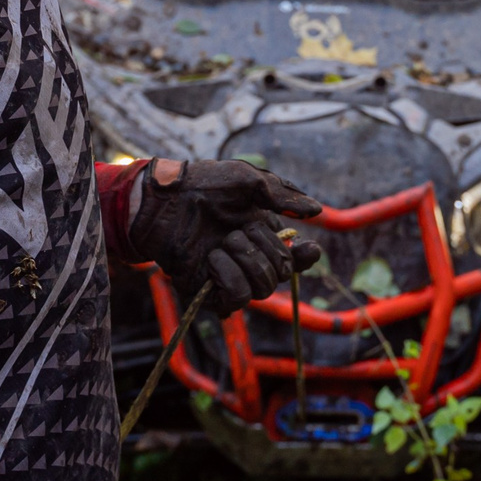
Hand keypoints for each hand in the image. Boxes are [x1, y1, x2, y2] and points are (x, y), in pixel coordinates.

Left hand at [129, 159, 324, 312]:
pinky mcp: (208, 290)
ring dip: (247, 262)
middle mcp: (249, 258)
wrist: (164, 198)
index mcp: (263, 236)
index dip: (304, 259)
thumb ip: (282, 196)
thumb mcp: (248, 180)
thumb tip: (316, 210)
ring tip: (223, 243)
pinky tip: (213, 259)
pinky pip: (236, 299)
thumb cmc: (204, 184)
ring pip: (262, 290)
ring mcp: (229, 276)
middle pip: (281, 275)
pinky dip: (229, 278)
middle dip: (266, 251)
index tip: (307, 249)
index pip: (295, 260)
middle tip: (239, 230)